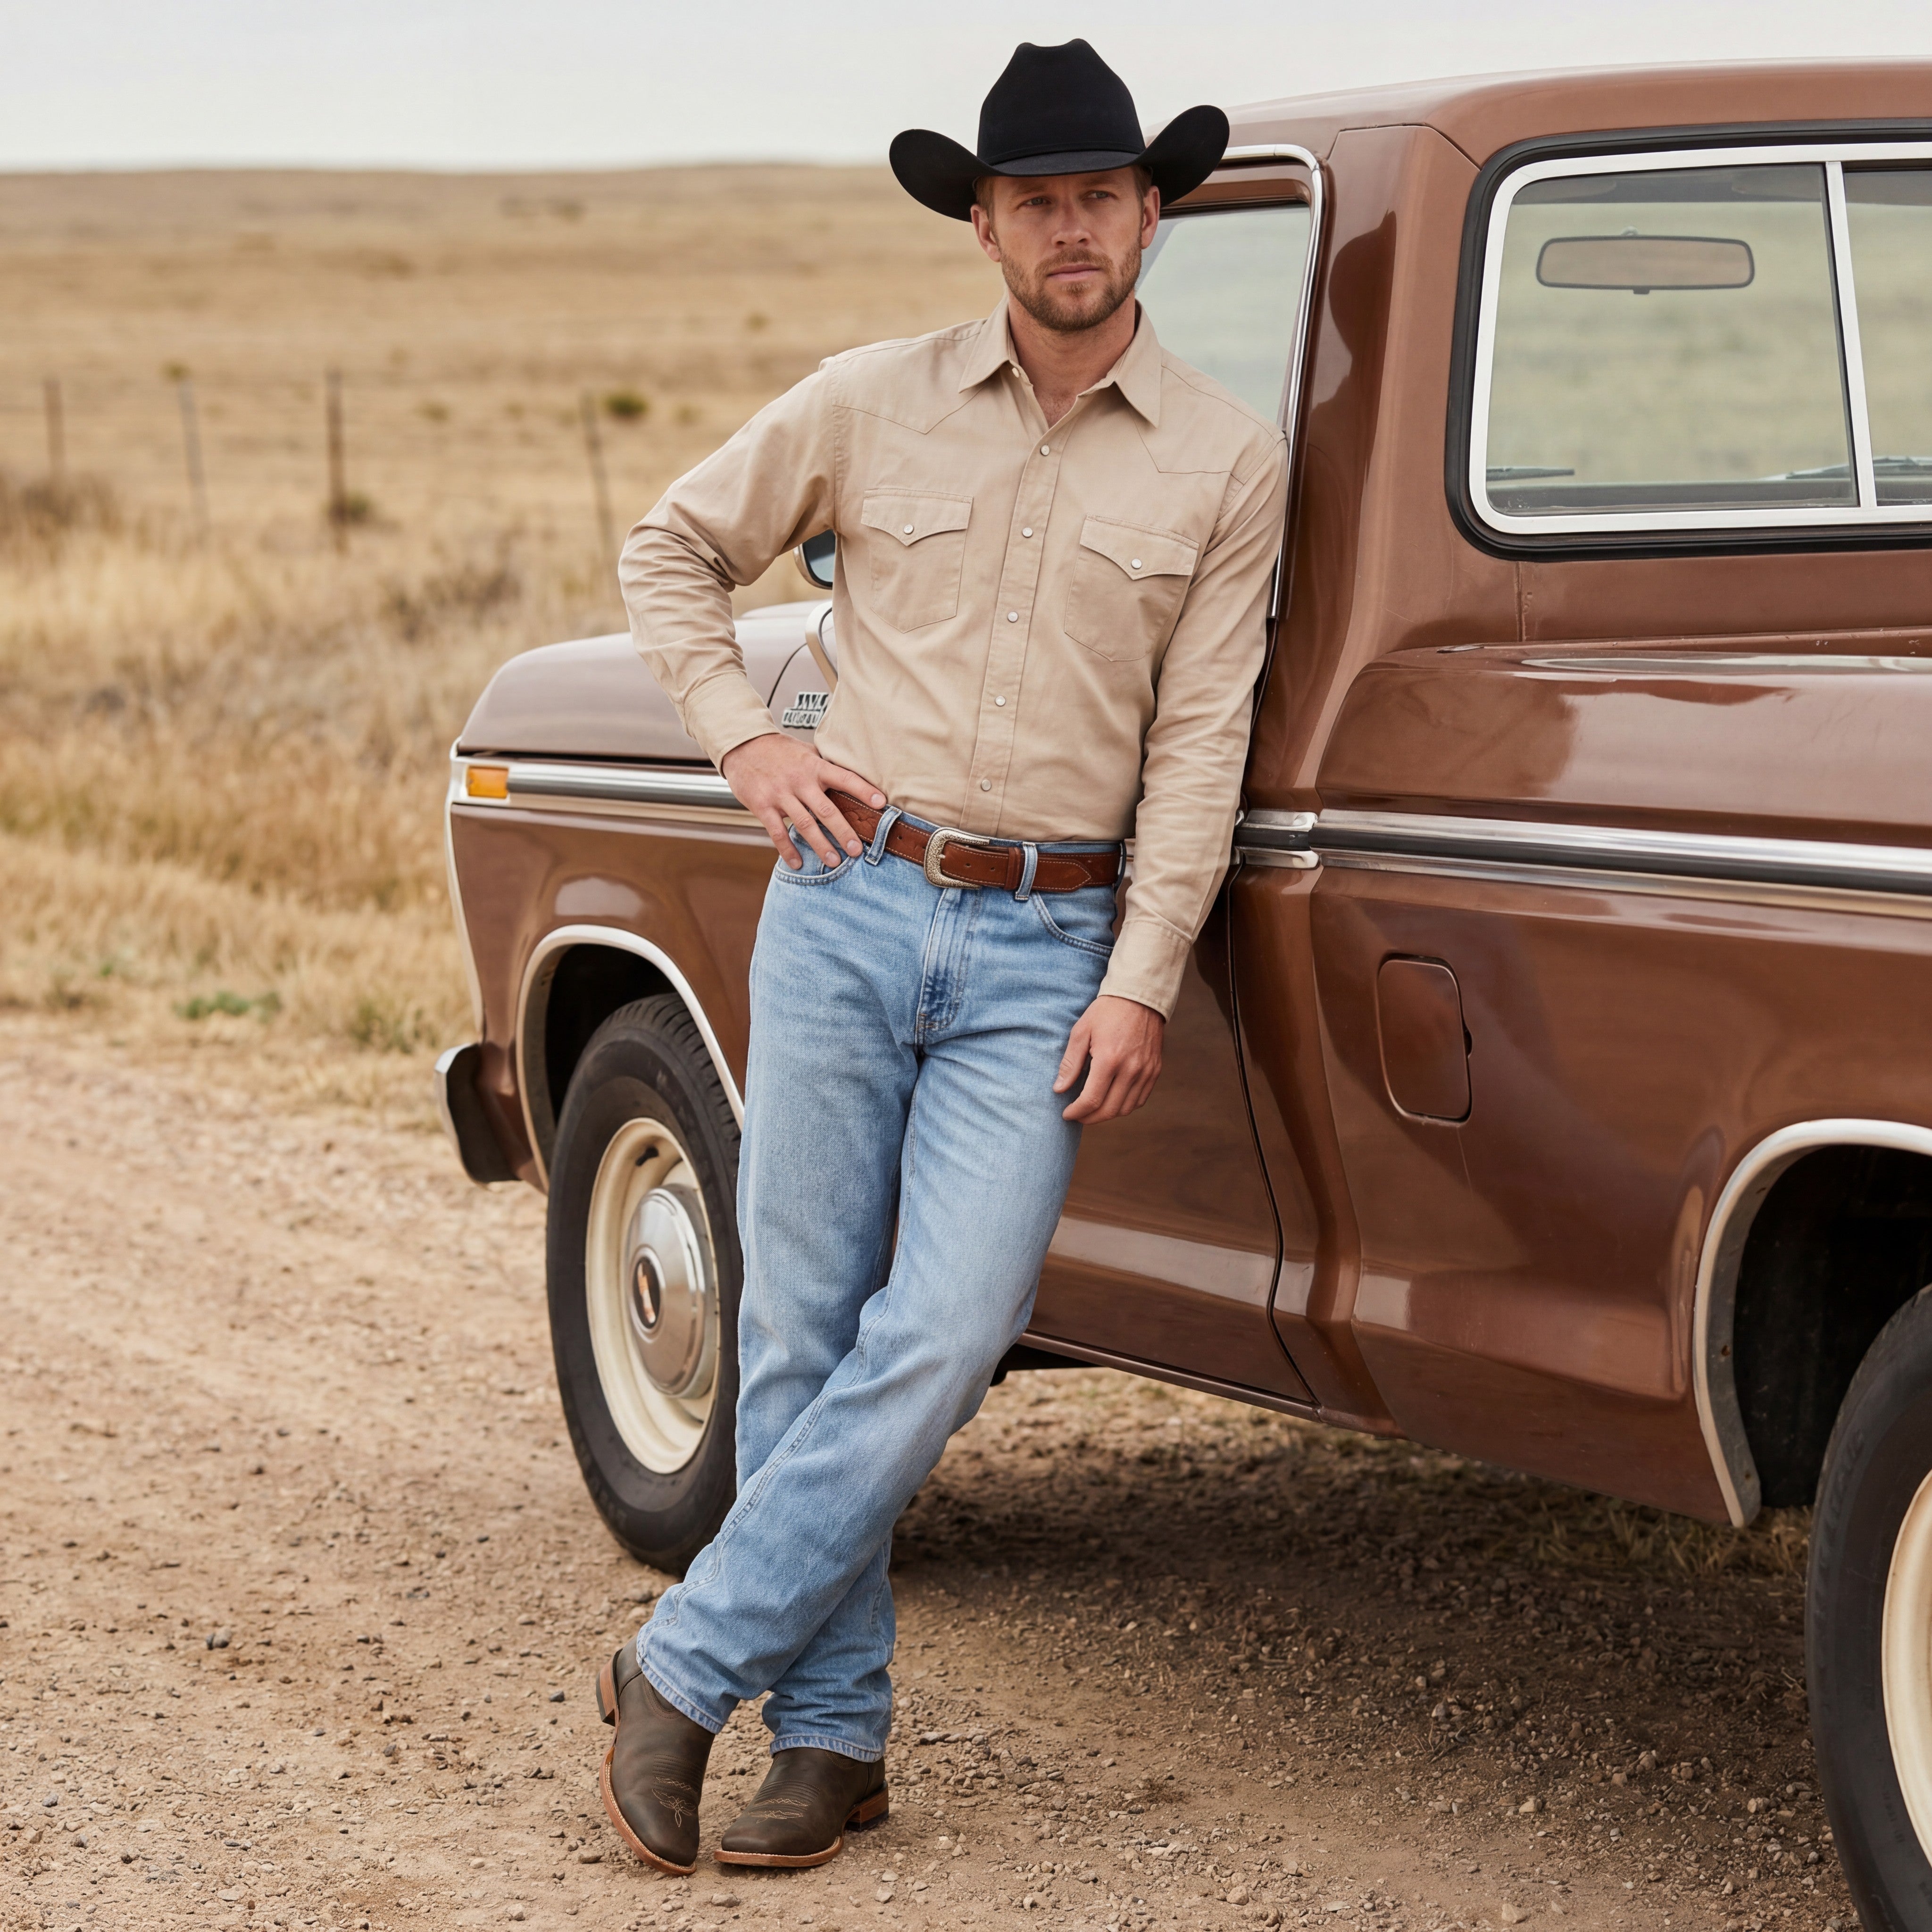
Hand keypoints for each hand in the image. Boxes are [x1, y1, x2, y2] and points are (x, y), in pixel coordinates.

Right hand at [721, 733, 885, 869]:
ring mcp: (780, 794)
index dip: (863, 790)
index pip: (844, 777)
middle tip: (857, 850)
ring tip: (834, 861)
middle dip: (844, 832)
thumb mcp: (806, 751)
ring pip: (805, 824)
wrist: (743, 746)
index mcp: (814, 766)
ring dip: (821, 845)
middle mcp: (800, 780)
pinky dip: (787, 850)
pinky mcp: (762, 805)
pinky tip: (797, 863)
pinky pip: (777, 832)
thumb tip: (851, 780)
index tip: (881, 803)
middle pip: (826, 810)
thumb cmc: (779, 750)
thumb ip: (825, 766)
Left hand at [1053, 994, 1164, 1123]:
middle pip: (1109, 1110)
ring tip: (1092, 1109)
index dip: (1077, 1112)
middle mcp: (1131, 1069)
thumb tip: (1059, 1090)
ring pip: (1126, 1109)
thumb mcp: (1081, 1032)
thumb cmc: (1106, 1012)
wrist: (1138, 997)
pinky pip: (1140, 1099)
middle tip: (1077, 1116)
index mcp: (1109, 1059)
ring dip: (1107, 1114)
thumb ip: (1070, 1063)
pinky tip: (1112, 1100)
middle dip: (1090, 1118)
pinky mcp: (1155, 1070)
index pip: (1092, 1099)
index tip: (1066, 1114)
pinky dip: (1124, 1106)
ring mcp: (1146, 1071)